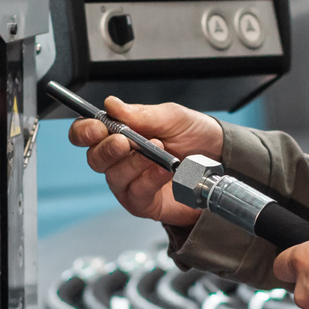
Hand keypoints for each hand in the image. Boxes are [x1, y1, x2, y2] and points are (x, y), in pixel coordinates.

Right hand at [68, 97, 221, 227]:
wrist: (223, 161)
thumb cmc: (196, 137)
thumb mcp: (173, 117)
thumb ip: (141, 114)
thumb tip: (111, 105)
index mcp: (121, 133)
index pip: (87, 133)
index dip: (85, 131)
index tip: (97, 127)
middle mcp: (120, 159)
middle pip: (94, 158)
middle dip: (107, 149)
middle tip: (124, 141)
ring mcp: (130, 183)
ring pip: (114, 176)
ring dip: (134, 163)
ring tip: (159, 151)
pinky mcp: (144, 203)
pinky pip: (136, 193)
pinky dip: (149, 179)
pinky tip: (164, 170)